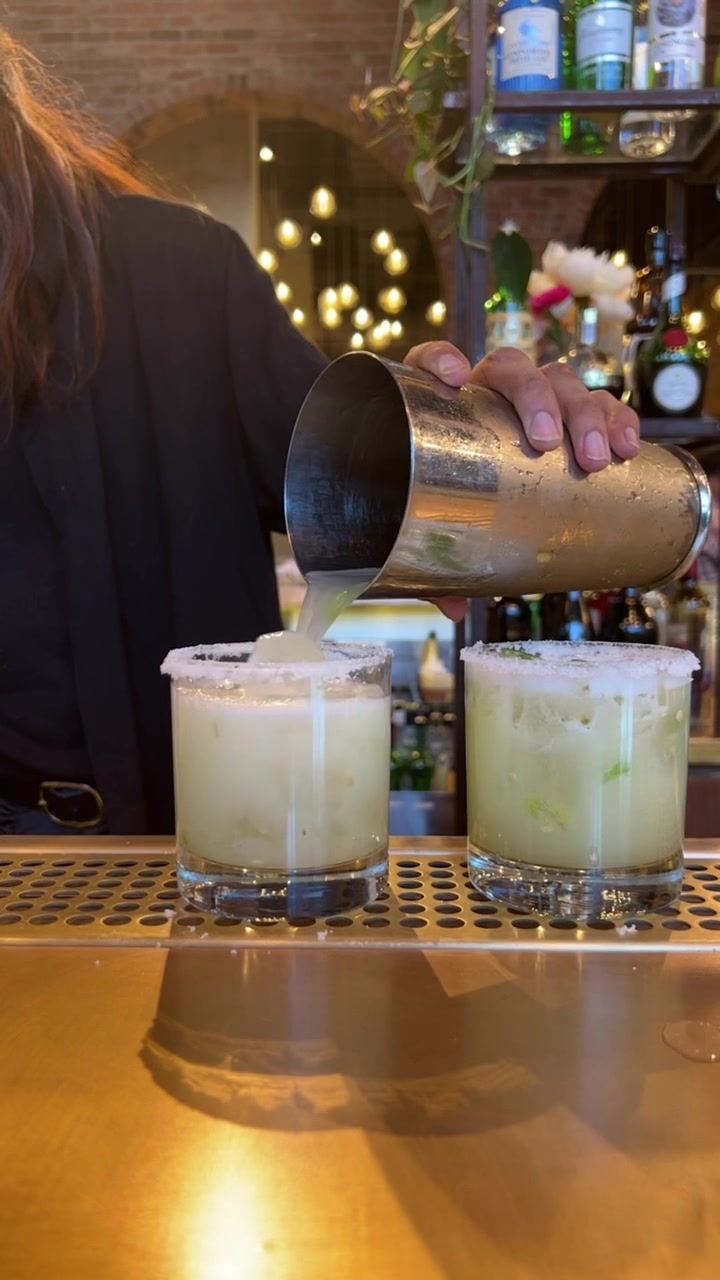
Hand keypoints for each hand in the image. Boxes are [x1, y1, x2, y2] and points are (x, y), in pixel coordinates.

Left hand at [403, 341, 640, 622]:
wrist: (470, 500)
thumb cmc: (454, 511)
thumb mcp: (440, 540)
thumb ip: (436, 570)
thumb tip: (454, 606)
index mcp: (445, 408)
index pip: (432, 363)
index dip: (440, 360)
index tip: (453, 378)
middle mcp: (490, 394)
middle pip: (515, 368)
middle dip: (538, 399)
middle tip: (548, 443)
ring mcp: (535, 402)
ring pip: (563, 381)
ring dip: (585, 414)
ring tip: (595, 459)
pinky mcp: (574, 418)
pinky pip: (603, 403)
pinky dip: (619, 420)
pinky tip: (626, 449)